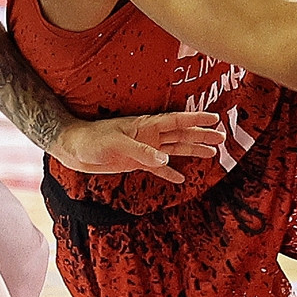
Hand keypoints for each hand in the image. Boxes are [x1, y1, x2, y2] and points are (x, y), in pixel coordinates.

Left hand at [52, 110, 226, 182]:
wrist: (74, 150)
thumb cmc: (92, 140)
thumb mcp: (117, 144)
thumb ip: (141, 151)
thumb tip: (165, 159)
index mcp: (146, 125)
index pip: (177, 120)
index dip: (196, 119)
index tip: (215, 118)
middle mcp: (149, 136)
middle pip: (181, 134)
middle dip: (201, 135)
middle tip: (222, 138)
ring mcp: (144, 149)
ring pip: (174, 149)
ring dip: (192, 150)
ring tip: (212, 153)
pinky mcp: (136, 162)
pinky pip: (158, 168)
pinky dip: (170, 172)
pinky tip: (181, 178)